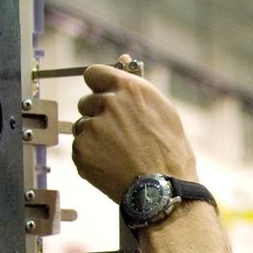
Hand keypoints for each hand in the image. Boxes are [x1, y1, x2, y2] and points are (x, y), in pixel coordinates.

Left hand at [71, 55, 197, 202]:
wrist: (163, 191)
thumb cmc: (171, 154)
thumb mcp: (165, 113)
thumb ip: (138, 87)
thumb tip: (124, 60)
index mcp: (130, 89)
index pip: (94, 73)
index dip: (99, 86)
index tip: (103, 95)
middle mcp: (108, 103)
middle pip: (87, 102)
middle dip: (99, 116)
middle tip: (121, 136)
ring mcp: (92, 127)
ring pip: (84, 127)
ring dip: (96, 138)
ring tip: (121, 155)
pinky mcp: (81, 150)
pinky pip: (80, 149)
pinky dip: (92, 157)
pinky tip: (113, 166)